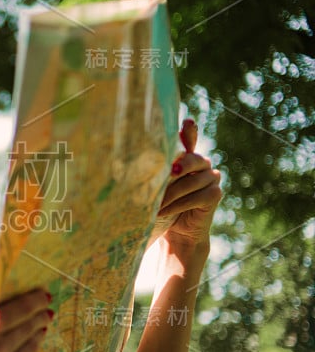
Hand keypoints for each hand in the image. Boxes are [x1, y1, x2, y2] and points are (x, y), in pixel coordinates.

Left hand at [157, 120, 221, 247]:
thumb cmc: (161, 204)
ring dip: (171, 194)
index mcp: (186, 156)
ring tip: (154, 205)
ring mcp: (212, 178)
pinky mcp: (215, 195)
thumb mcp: (154, 185)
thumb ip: (154, 170)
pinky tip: (163, 211)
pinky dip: (177, 205)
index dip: (189, 132)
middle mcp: (202, 163)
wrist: (174, 229)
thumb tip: (136, 158)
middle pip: (193, 159)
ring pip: (193, 181)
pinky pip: (197, 197)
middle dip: (177, 168)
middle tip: (165, 174)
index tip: (188, 122)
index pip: (189, 139)